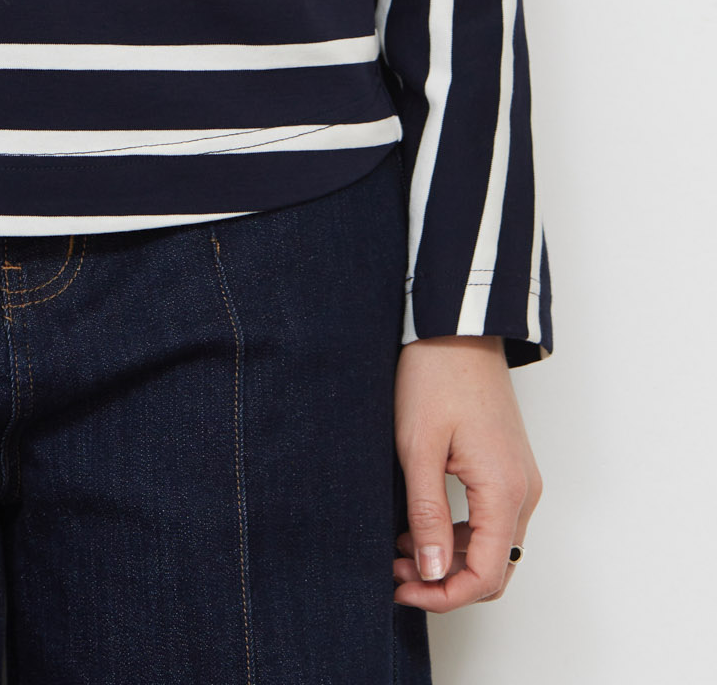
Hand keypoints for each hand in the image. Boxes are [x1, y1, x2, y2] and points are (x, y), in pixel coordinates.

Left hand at [393, 335, 541, 609]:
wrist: (456, 326)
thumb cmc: (435, 376)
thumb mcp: (418, 448)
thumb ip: (426, 516)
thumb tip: (432, 572)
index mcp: (505, 490)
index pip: (486, 575)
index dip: (444, 595)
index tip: (402, 591)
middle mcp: (524, 491)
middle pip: (495, 568)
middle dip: (446, 582)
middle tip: (396, 574)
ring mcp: (520, 479)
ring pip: (494, 547)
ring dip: (451, 559)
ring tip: (400, 551)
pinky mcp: (509, 467)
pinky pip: (492, 520)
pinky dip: (460, 535)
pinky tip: (420, 526)